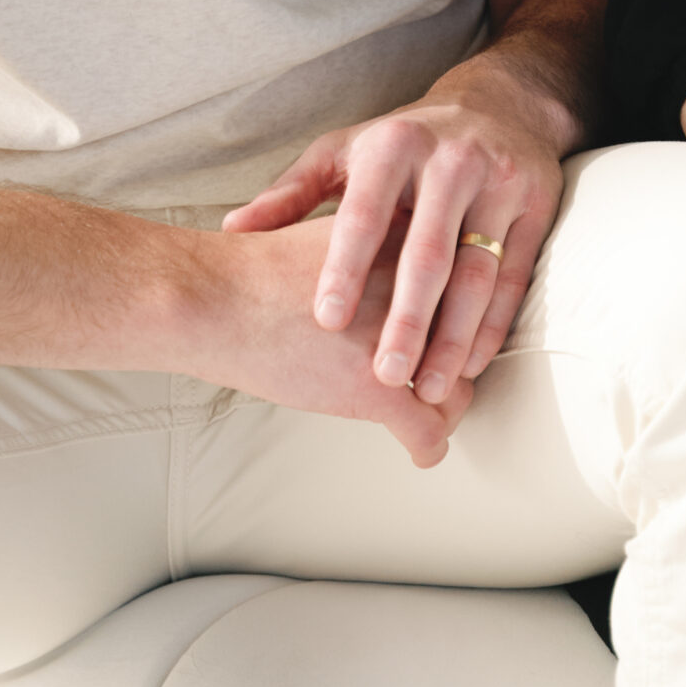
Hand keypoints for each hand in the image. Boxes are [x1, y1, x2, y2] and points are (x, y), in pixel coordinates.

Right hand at [179, 217, 474, 468]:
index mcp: (414, 238)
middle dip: (452, 359)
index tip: (449, 328)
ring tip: (431, 411)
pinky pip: (429, 427)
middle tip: (437, 372)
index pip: (466, 280)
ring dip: (443, 404)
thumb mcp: (340, 236)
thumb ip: (380, 250)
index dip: (457, 311)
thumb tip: (399, 273)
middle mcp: (424, 285)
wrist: (218, 296)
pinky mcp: (381, 387)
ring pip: (453, 383)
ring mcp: (406, 338)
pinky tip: (423, 451)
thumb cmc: (260, 269)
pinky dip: (429, 444)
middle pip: (467, 333)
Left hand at [223, 90, 562, 407]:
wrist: (500, 104)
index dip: (346, 268)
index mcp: (394, 145)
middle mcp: (451, 160)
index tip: (327, 320)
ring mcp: (500, 182)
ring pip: (477, 271)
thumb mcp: (344, 151)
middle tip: (386, 375)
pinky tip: (472, 363)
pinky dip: (494, 324)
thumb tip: (235, 230)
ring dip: (454, 336)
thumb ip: (291, 193)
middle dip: (408, 319)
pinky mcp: (537, 205)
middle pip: (428, 252)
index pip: (366, 213)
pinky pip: (514, 274)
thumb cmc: (404, 142)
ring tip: (429, 386)